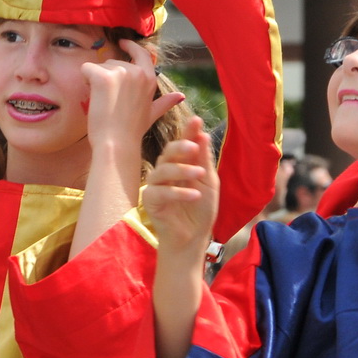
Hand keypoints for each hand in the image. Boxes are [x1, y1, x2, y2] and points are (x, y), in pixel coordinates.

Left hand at [80, 39, 184, 154]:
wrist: (117, 144)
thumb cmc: (131, 133)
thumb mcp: (151, 114)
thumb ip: (164, 102)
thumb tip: (180, 97)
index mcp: (149, 79)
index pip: (142, 53)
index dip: (131, 47)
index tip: (122, 43)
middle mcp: (137, 71)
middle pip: (113, 62)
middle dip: (106, 77)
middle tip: (108, 100)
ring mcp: (120, 72)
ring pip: (99, 66)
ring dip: (95, 81)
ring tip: (102, 103)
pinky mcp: (102, 76)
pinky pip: (86, 68)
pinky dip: (84, 80)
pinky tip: (92, 97)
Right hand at [143, 117, 218, 255]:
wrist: (194, 237)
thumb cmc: (201, 209)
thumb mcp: (208, 182)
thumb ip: (203, 160)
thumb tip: (202, 133)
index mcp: (181, 163)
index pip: (184, 144)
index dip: (189, 132)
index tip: (196, 120)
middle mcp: (166, 171)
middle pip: (168, 153)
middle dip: (180, 147)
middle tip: (193, 146)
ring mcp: (156, 185)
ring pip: (163, 170)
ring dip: (182, 170)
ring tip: (200, 174)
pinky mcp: (150, 200)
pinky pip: (160, 192)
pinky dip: (178, 192)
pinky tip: (195, 195)